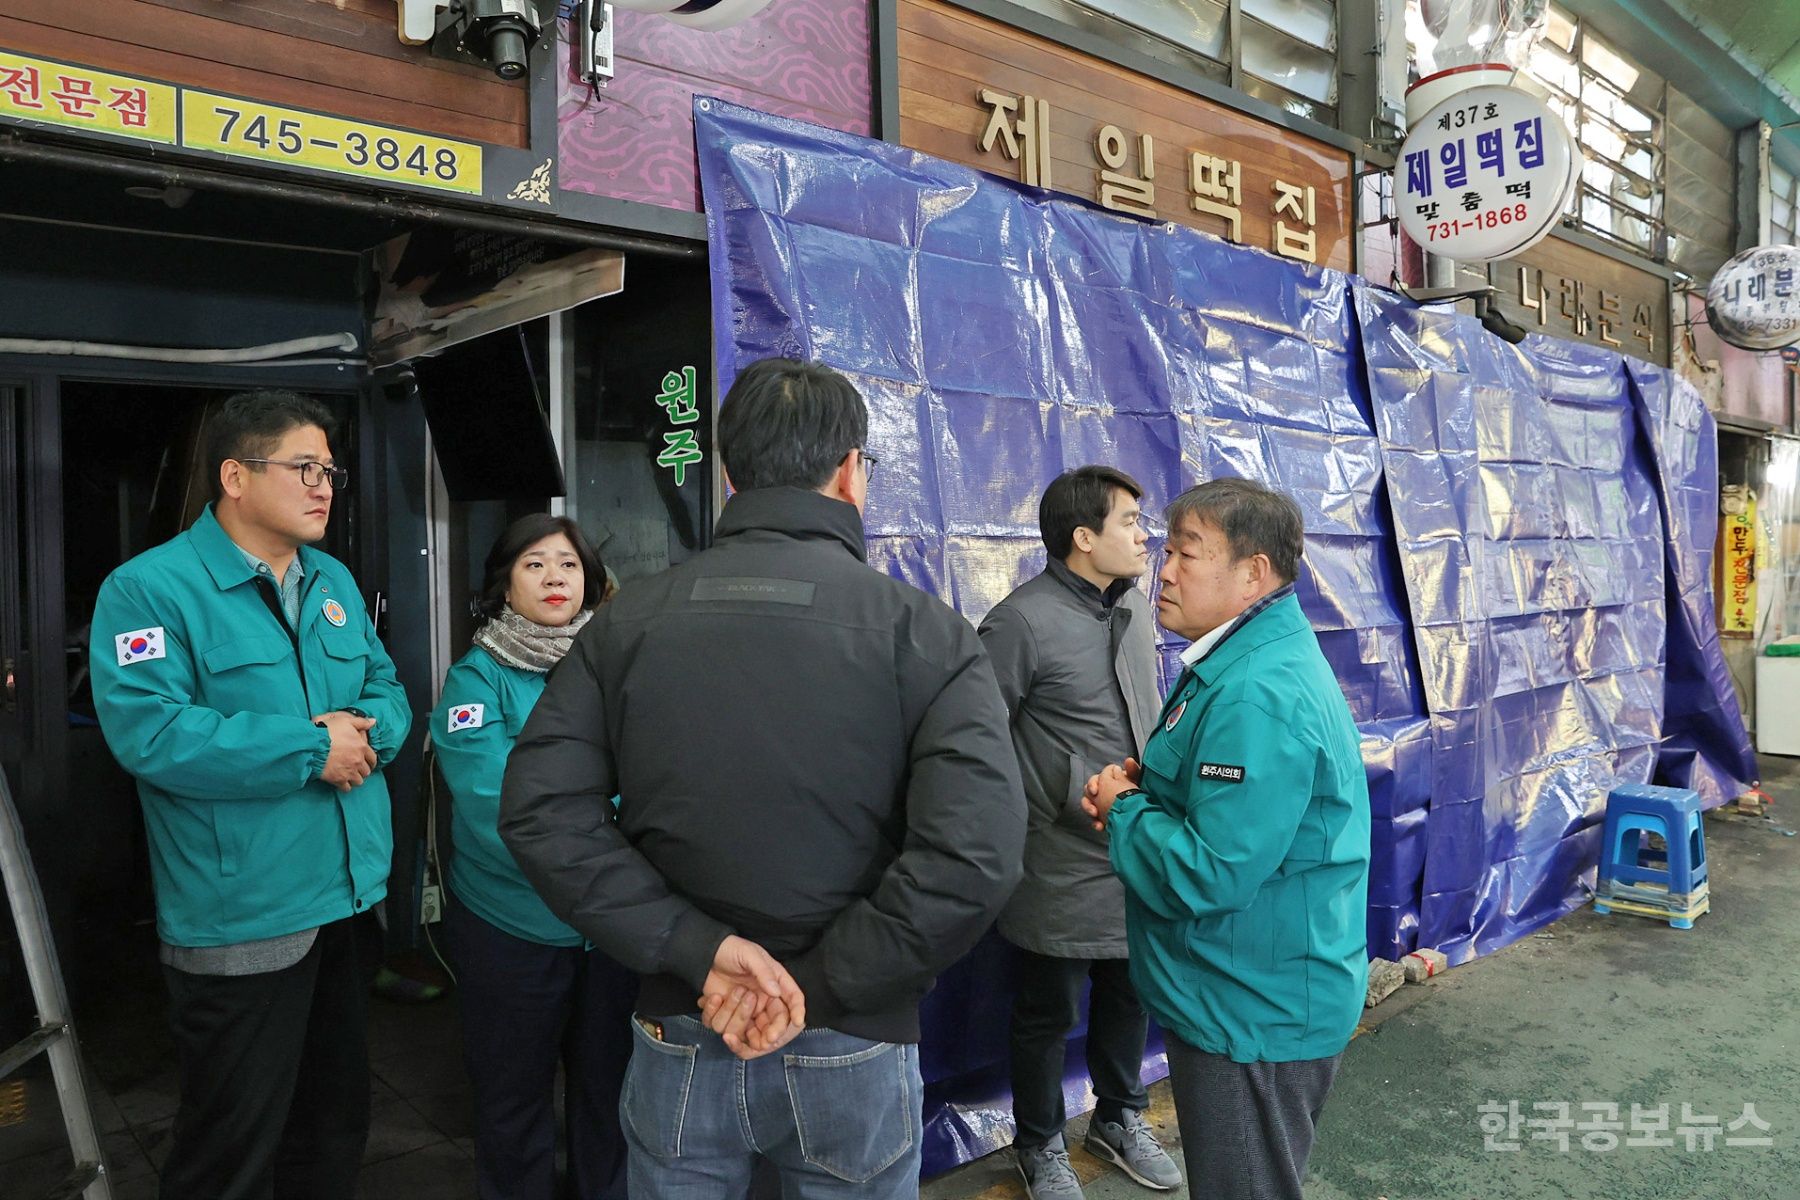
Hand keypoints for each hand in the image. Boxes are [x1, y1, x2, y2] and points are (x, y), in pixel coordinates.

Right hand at [315, 711, 376, 791]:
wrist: (312, 744)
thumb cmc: (327, 731)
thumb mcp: (345, 721)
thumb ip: (361, 722)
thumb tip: (373, 721)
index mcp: (361, 747)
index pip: (373, 758)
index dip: (371, 761)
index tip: (368, 763)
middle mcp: (358, 761)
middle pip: (366, 771)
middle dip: (362, 770)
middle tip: (357, 769)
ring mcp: (349, 771)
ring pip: (358, 781)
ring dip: (355, 779)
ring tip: (350, 776)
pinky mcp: (338, 779)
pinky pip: (346, 788)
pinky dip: (345, 786)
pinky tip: (342, 782)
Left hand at [699, 935, 805, 1059]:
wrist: (706, 953)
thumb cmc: (732, 950)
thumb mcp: (750, 954)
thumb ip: (764, 972)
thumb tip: (776, 992)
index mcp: (774, 985)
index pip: (792, 999)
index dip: (797, 1011)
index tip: (798, 1022)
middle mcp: (761, 1001)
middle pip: (772, 1025)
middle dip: (770, 1033)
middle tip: (767, 1039)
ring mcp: (743, 1011)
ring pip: (743, 1029)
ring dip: (737, 1013)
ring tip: (734, 991)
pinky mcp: (724, 1015)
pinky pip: (720, 1026)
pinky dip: (715, 1013)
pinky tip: (715, 997)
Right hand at [1080, 760, 1140, 830]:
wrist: (1144, 815)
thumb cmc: (1142, 795)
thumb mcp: (1139, 782)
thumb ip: (1134, 771)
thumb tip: (1128, 760)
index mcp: (1111, 781)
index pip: (1097, 778)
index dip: (1094, 783)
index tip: (1095, 791)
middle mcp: (1105, 791)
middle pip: (1088, 791)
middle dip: (1088, 800)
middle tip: (1093, 808)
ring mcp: (1103, 804)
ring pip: (1088, 804)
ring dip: (1089, 809)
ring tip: (1095, 816)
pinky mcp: (1104, 816)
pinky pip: (1094, 818)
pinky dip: (1096, 822)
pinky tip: (1100, 826)